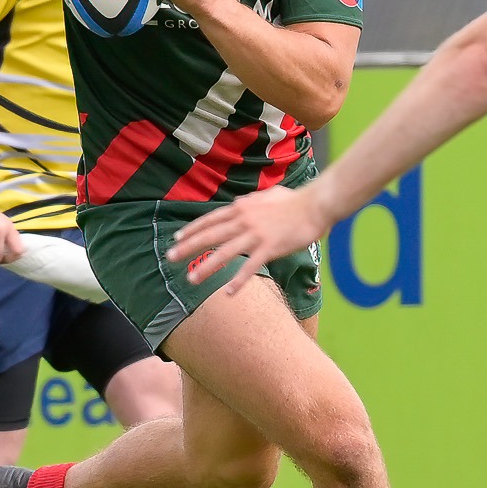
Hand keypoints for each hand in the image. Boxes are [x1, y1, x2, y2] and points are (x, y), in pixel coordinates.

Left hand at [168, 185, 333, 295]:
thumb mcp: (267, 194)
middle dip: (188, 247)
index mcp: (242, 207)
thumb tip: (237, 202)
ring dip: (207, 267)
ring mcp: (256, 234)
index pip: (210, 220)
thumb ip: (250, 200)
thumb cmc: (295, 200)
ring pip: (225, 253)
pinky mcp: (271, 247)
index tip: (177, 238)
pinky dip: (239, 280)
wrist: (316, 204)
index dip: (192, 230)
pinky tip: (229, 293)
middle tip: (170, 258)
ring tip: (192, 280)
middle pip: (210, 236)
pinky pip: (251, 267)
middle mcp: (244, 220)